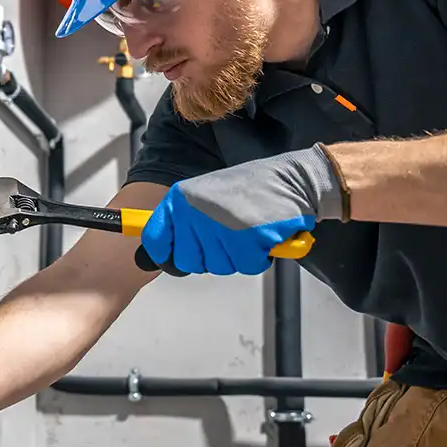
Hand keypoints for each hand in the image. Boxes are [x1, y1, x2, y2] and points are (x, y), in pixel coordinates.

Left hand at [140, 143, 343, 275]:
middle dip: (210, 257)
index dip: (164, 254)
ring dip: (236, 256)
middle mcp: (194, 212)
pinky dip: (257, 258)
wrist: (292, 180)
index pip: (155, 239)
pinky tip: (262, 236)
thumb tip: (161, 253)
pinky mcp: (247, 239)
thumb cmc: (250, 189)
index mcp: (180, 198)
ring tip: (247, 231)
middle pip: (188, 261)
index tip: (173, 257)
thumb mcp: (205, 195)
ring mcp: (220, 226)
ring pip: (218, 267)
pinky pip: (246, 266)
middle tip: (228, 238)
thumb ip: (184, 221)